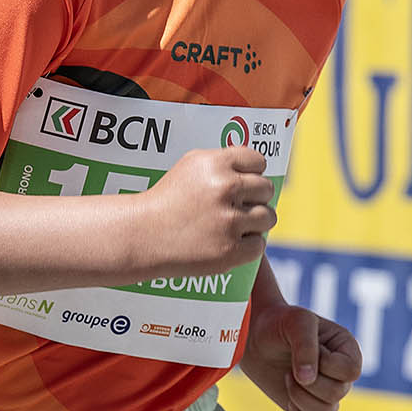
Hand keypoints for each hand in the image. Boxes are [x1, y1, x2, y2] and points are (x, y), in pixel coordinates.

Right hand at [136, 147, 275, 275]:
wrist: (143, 235)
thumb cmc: (168, 201)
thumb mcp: (191, 166)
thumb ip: (224, 163)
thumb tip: (257, 169)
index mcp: (215, 163)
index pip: (258, 160)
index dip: (252, 172)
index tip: (243, 182)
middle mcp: (224, 188)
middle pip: (266, 189)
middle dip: (255, 197)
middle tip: (238, 206)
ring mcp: (228, 221)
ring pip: (268, 217)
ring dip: (256, 222)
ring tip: (236, 225)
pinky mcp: (229, 250)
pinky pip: (259, 244)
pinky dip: (247, 246)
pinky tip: (229, 242)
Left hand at [240, 299, 361, 410]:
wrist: (255, 339)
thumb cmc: (281, 324)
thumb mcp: (296, 322)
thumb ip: (306, 346)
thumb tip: (308, 380)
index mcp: (346, 350)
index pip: (351, 370)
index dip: (327, 366)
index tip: (310, 352)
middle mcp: (340, 375)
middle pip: (336, 394)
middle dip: (307, 383)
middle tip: (289, 369)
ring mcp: (325, 394)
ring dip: (299, 398)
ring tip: (287, 379)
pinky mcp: (309, 410)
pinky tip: (290, 404)